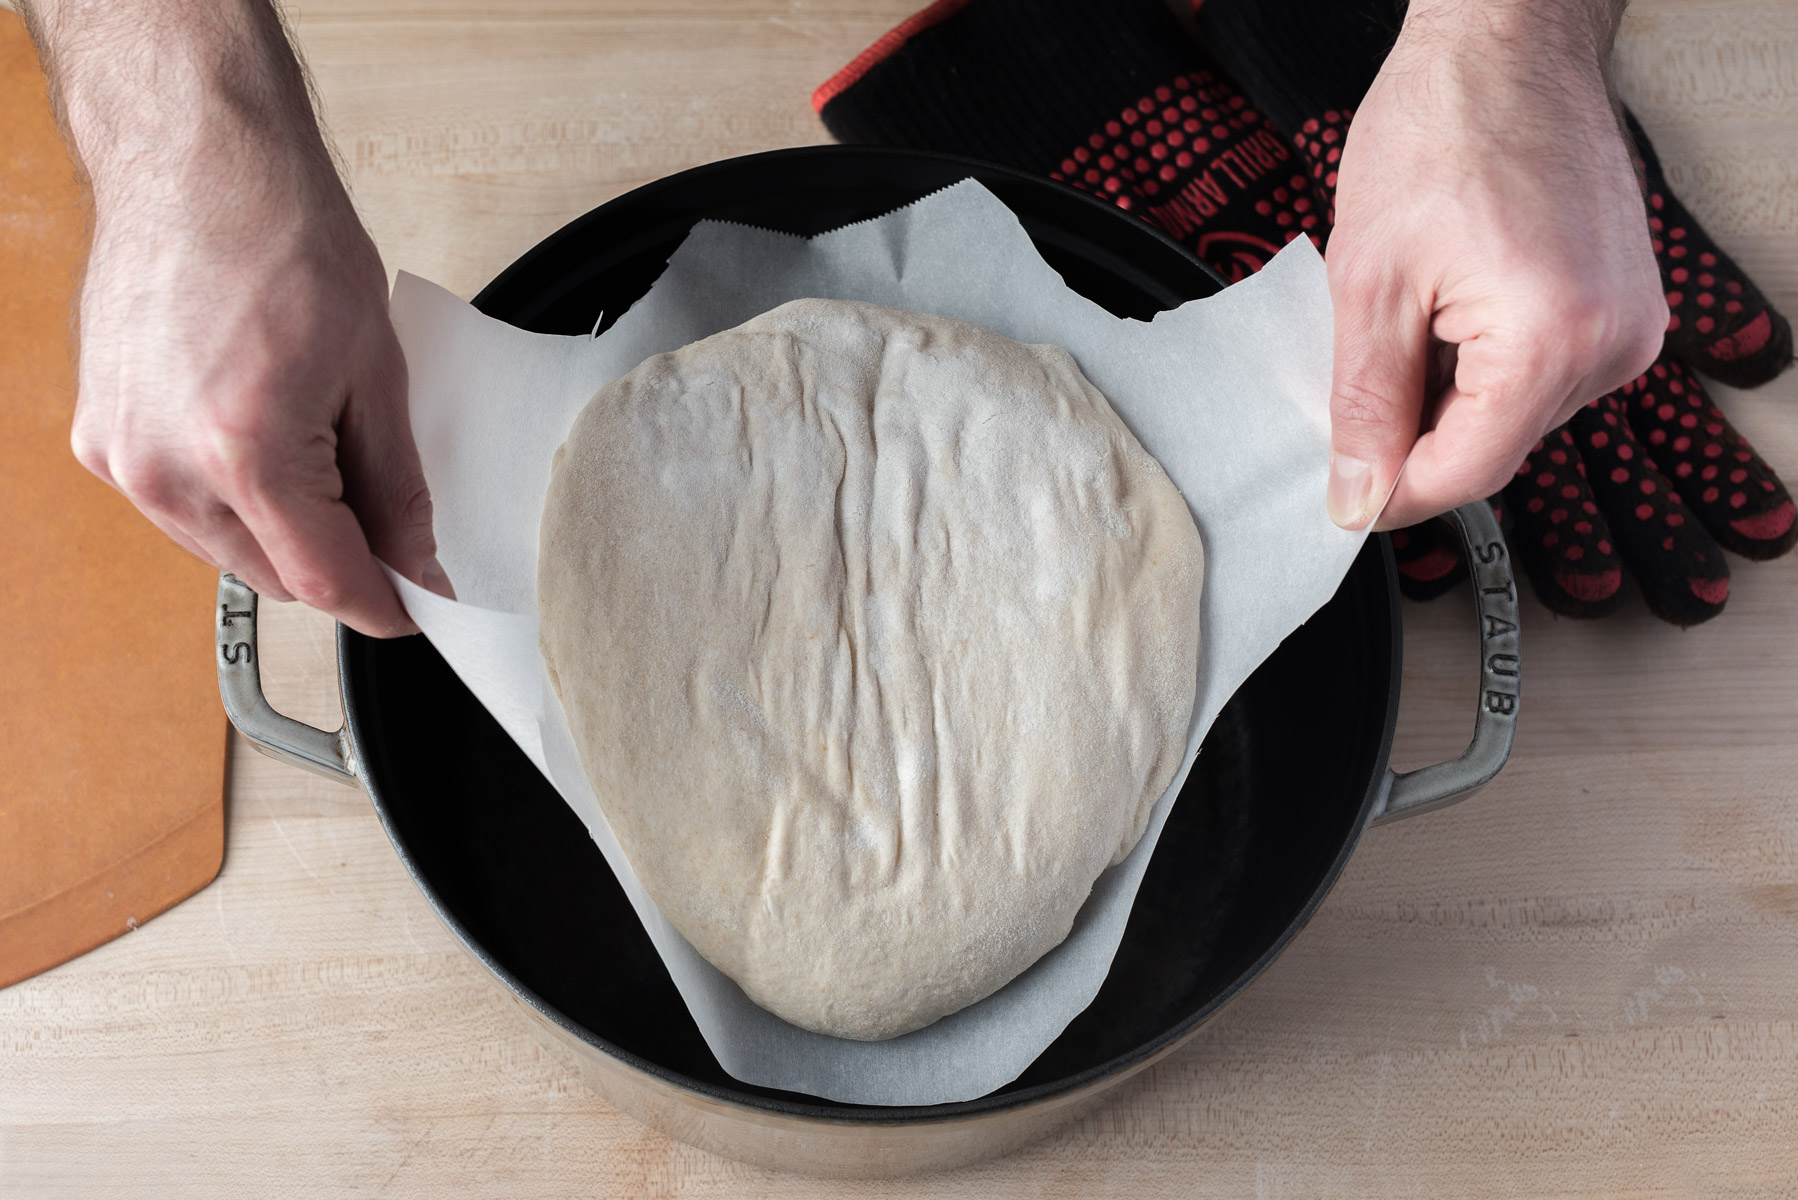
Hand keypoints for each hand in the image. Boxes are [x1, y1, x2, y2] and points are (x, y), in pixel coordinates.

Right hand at [26, 0, 444, 636]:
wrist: (195, 162)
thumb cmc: (280, 237)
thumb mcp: (376, 371)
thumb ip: (398, 485)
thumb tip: (416, 558)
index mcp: (245, 452)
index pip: (325, 580)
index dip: (381, 605)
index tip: (413, 609)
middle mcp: (166, 468)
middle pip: (273, 577)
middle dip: (337, 565)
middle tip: (387, 525)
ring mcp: (121, 456)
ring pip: (224, 552)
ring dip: (282, 536)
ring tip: (320, 459)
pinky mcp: (99, 439)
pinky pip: (182, 512)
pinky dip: (232, 503)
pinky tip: (263, 446)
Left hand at [1322, 0, 1667, 531]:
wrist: (1505, 45)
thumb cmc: (1440, 130)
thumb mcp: (1369, 283)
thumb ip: (1365, 404)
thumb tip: (1358, 493)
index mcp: (1553, 339)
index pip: (1468, 473)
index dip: (1394, 492)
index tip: (1345, 491)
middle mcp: (1613, 343)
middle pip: (1491, 447)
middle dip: (1418, 426)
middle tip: (1369, 357)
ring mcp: (1629, 326)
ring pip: (1512, 414)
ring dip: (1450, 389)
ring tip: (1422, 304)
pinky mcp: (1625, 309)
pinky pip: (1539, 373)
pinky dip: (1484, 359)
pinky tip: (1456, 299)